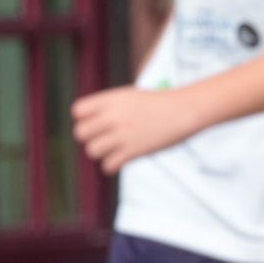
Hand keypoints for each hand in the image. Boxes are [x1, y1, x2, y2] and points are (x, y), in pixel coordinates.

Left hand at [72, 86, 206, 174]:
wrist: (185, 110)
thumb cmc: (159, 103)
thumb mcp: (131, 97)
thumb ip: (110, 107)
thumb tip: (91, 123)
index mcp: (112, 99)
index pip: (78, 111)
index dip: (84, 119)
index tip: (97, 122)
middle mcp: (114, 115)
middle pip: (81, 132)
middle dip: (90, 138)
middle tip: (104, 139)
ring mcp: (124, 133)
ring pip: (92, 150)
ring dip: (101, 153)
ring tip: (113, 150)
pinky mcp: (134, 150)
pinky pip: (108, 165)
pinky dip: (111, 166)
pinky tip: (120, 161)